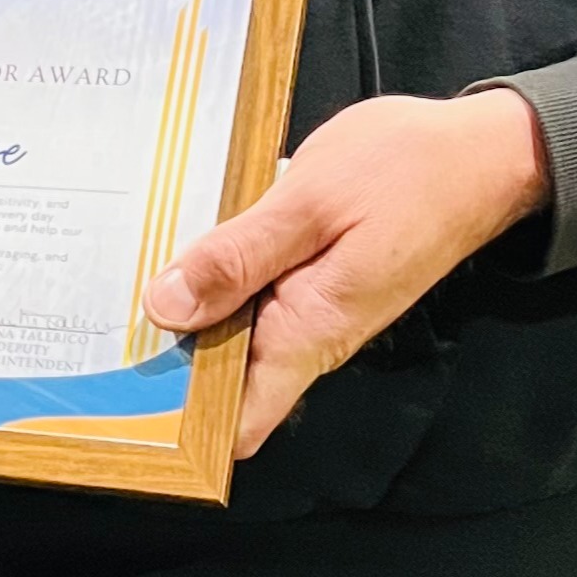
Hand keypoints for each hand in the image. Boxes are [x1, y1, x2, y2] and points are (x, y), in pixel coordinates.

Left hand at [145, 89, 550, 457]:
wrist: (480, 154)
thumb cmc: (403, 172)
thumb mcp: (309, 203)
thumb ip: (239, 256)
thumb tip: (166, 309)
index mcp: (311, 330)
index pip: (240, 417)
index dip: (181, 422)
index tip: (120, 404)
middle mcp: (312, 331)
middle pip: (225, 372)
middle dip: (166, 353)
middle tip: (95, 323)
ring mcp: (315, 304)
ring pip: (235, 326)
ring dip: (187, 306)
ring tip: (115, 276)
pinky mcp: (316, 273)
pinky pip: (255, 288)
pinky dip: (217, 271)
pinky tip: (176, 235)